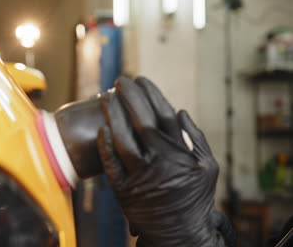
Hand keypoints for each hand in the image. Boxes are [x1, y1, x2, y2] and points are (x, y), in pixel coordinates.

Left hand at [97, 77, 224, 245]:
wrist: (180, 233)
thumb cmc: (195, 198)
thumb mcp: (209, 167)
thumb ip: (197, 138)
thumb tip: (181, 111)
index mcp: (179, 153)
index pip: (163, 114)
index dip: (150, 94)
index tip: (141, 80)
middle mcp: (158, 162)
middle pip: (140, 121)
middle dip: (129, 96)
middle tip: (120, 80)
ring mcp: (139, 176)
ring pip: (122, 139)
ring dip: (112, 115)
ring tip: (105, 97)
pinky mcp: (123, 190)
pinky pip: (110, 164)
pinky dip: (105, 145)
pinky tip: (100, 127)